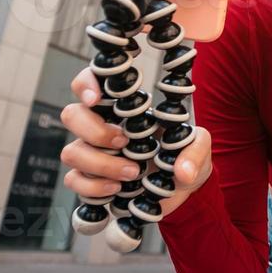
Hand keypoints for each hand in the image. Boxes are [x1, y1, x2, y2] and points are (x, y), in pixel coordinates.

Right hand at [60, 67, 211, 216]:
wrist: (184, 190)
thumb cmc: (185, 155)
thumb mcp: (200, 146)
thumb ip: (195, 151)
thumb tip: (182, 171)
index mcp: (122, 107)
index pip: (89, 82)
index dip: (85, 84)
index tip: (96, 99)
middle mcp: (101, 126)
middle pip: (71, 115)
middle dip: (94, 130)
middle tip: (124, 142)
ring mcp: (93, 154)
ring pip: (71, 152)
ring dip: (100, 164)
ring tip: (132, 173)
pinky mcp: (92, 181)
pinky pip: (75, 182)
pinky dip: (94, 188)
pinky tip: (117, 189)